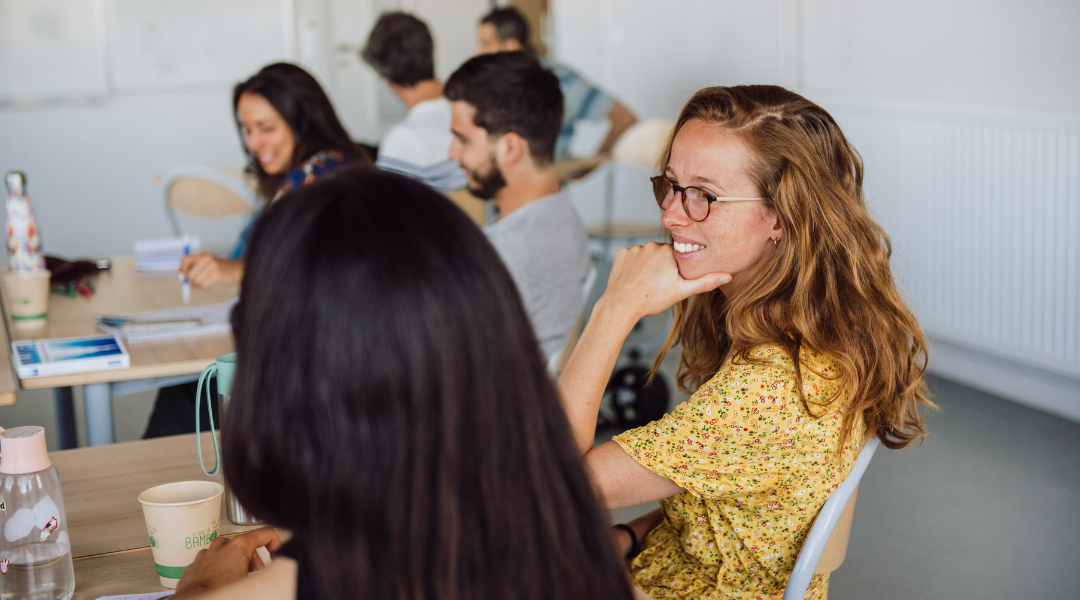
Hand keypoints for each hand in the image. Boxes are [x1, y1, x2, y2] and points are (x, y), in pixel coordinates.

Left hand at [173, 528, 281, 596]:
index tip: (276, 552)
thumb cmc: (220, 592)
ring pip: (226, 551)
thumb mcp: (251, 579)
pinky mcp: (195, 565)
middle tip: (256, 574)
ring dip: (234, 562)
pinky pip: (210, 561)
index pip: (265, 533)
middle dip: (253, 559)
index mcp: (239, 545)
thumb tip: (270, 571)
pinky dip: (217, 567)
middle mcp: (222, 545)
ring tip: (237, 578)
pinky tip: (220, 581)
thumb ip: (263, 569)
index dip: (275, 542)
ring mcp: (206, 554)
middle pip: (245, 544)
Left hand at [180, 252, 242, 288]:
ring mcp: (212, 266)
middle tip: (197, 282)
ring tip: (205, 282)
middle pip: (188, 273)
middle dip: (191, 281)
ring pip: (195, 280)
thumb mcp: (206, 264)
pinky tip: (210, 284)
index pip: (184, 260)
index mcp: (202, 254)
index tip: (184, 276)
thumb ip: (192, 267)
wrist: (238, 270)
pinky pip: (203, 284)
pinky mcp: (217, 274)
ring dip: (198, 285)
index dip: (182, 269)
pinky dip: (205, 287)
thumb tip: (179, 273)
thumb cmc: (220, 269)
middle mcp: (206, 258)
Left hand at [600, 241, 729, 322]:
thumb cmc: (653, 299)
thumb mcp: (682, 291)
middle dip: (660, 267)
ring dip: (646, 266)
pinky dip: (632, 266)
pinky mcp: (621, 253)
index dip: (673, 270)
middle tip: (656, 284)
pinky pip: (631, 257)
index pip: (675, 257)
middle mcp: (652, 245)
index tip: (667, 282)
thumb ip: (705, 282)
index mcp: (668, 251)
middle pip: (660, 254)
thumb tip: (727, 276)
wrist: (622, 304)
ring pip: (645, 255)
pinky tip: (632, 279)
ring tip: (644, 283)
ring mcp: (635, 248)